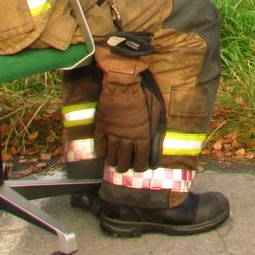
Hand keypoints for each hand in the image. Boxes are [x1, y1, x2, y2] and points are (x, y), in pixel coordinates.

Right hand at [93, 47, 162, 172]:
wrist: (122, 85)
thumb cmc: (142, 97)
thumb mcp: (155, 113)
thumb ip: (154, 130)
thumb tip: (155, 143)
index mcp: (141, 135)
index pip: (141, 157)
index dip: (141, 165)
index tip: (141, 168)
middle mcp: (126, 138)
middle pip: (125, 159)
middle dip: (125, 167)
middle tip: (125, 168)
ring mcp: (112, 133)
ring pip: (111, 155)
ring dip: (113, 162)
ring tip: (114, 164)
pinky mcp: (101, 127)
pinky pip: (100, 144)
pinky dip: (101, 152)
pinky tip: (103, 155)